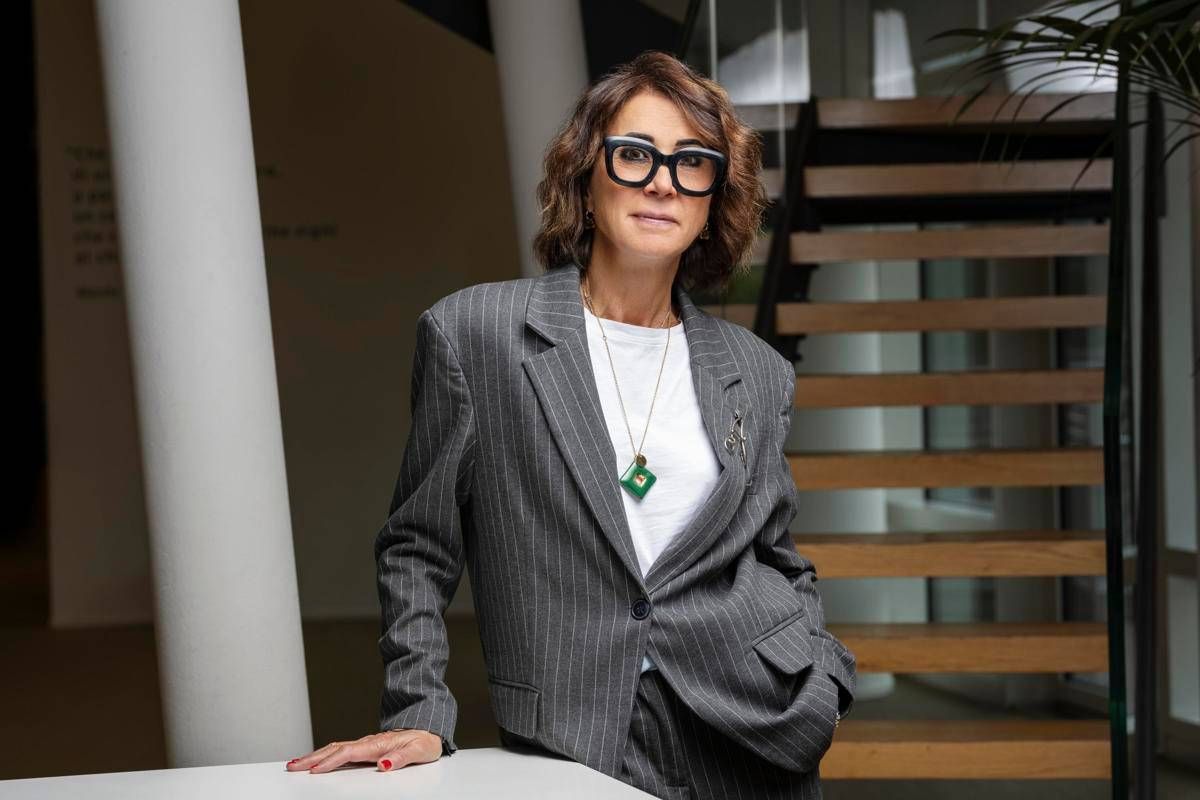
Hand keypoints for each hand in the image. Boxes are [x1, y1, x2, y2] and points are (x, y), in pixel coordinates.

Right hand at [285, 729, 441, 772]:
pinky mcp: (366, 747)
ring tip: (295, 763)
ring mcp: (365, 744)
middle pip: (334, 749)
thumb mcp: (418, 751)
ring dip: (314, 755)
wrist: (430, 728)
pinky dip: (324, 754)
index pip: (348, 753)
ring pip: (334, 748)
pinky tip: (316, 759)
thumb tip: (385, 764)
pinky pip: (340, 750)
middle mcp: (368, 742)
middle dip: (312, 758)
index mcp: (378, 744)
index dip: (330, 762)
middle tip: (292, 766)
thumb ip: (401, 758)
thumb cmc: (425, 741)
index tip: (314, 770)